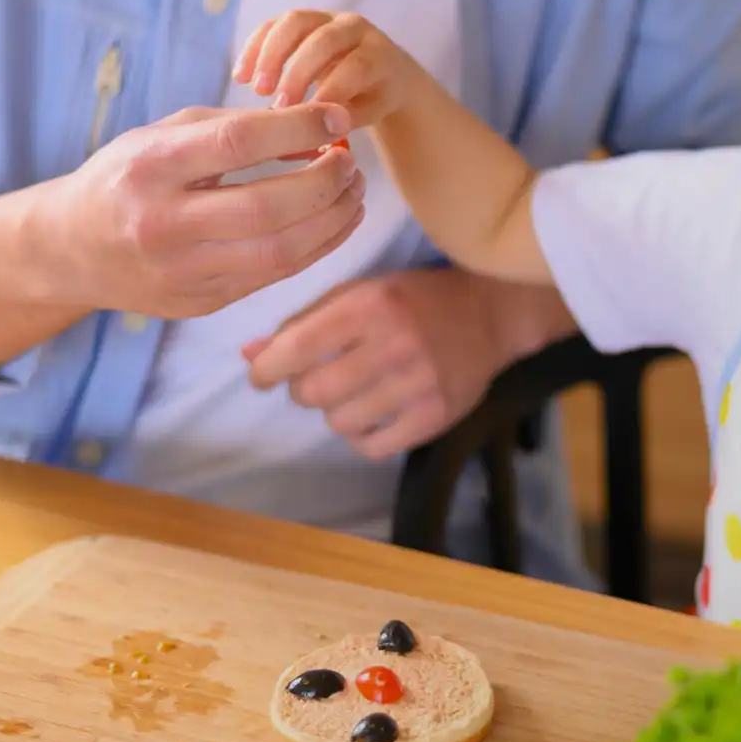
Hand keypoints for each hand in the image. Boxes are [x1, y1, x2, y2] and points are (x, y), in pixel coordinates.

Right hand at [47, 102, 366, 318]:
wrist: (70, 249)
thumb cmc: (128, 178)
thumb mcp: (161, 137)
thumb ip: (233, 128)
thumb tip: (316, 131)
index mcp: (150, 168)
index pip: (237, 144)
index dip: (297, 128)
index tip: (337, 118)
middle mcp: (163, 224)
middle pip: (267, 208)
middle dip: (324, 183)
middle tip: (351, 163)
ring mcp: (182, 271)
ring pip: (280, 252)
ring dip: (332, 221)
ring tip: (354, 192)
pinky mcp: (202, 302)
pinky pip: (275, 276)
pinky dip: (317, 247)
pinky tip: (337, 222)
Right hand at [233, 10, 411, 127]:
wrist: (380, 70)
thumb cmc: (372, 98)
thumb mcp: (367, 112)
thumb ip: (343, 118)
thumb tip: (310, 135)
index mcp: (378, 54)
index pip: (355, 67)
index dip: (330, 91)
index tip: (307, 120)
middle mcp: (355, 28)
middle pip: (323, 40)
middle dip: (297, 73)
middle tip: (277, 106)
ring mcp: (326, 18)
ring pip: (295, 23)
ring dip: (270, 55)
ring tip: (255, 89)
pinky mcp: (302, 18)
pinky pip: (274, 24)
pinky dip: (255, 47)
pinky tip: (240, 76)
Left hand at [242, 268, 511, 460]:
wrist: (490, 314)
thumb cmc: (414, 299)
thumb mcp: (358, 294)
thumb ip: (304, 322)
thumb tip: (250, 355)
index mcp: (368, 306)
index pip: (297, 348)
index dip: (268, 369)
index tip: (263, 376)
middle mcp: (393, 344)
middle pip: (313, 393)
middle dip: (304, 391)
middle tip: (319, 381)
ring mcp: (418, 384)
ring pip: (340, 423)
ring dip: (336, 413)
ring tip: (353, 395)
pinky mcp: (436, 416)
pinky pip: (374, 447)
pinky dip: (363, 437)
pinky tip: (373, 417)